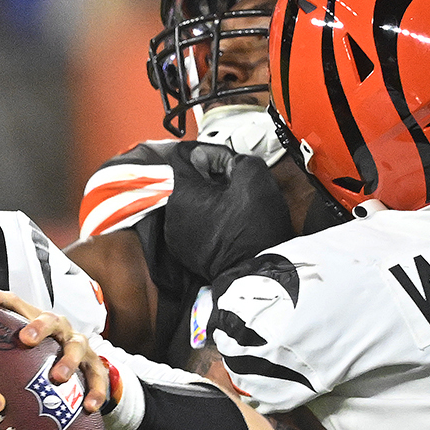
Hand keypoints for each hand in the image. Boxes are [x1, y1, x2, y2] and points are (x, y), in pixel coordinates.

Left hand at [0, 288, 111, 412]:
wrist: (84, 362)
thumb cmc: (46, 352)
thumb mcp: (24, 344)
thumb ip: (0, 339)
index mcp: (39, 321)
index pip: (18, 304)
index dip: (0, 299)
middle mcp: (61, 329)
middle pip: (51, 320)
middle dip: (39, 328)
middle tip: (27, 340)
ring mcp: (80, 346)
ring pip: (76, 347)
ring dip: (68, 362)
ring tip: (58, 378)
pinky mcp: (94, 366)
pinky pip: (97, 378)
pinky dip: (95, 391)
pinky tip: (88, 406)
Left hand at [166, 144, 294, 284]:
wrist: (258, 275)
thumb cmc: (254, 232)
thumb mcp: (255, 178)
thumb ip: (236, 158)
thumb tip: (226, 162)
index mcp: (181, 194)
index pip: (186, 157)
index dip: (211, 155)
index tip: (228, 165)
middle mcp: (171, 214)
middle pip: (186, 180)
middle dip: (210, 177)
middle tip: (234, 185)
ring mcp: (176, 236)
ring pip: (189, 202)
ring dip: (209, 197)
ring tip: (233, 206)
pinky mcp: (185, 251)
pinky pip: (192, 223)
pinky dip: (207, 218)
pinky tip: (227, 222)